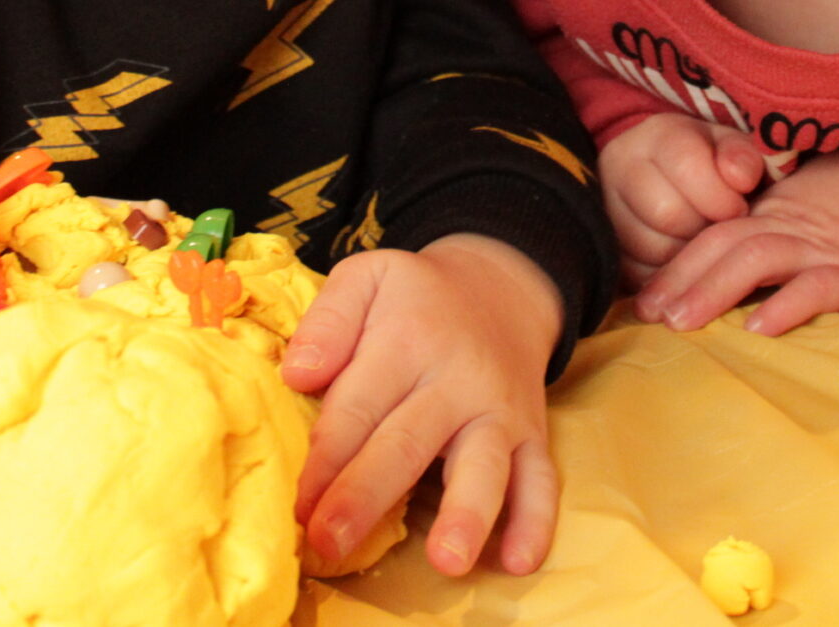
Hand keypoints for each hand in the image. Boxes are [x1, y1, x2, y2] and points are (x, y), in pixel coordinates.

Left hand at [283, 235, 561, 578]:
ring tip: (447, 560)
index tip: (297, 507)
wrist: (501, 288)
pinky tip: (518, 561)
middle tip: (331, 542)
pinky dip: (536, 521)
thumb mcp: (368, 276)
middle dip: (367, 496)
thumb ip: (328, 318)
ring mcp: (499, 411)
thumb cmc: (417, 297)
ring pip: (484, 465)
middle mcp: (456, 380)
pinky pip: (542, 479)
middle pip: (407, 444)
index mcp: (405, 342)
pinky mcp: (533, 434)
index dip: (324, 461)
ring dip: (466, 514)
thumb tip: (297, 375)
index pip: (357, 408)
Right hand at [599, 115, 765, 286]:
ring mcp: (605, 210)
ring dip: (690, 256)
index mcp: (656, 136)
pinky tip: (684, 260)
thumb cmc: (712, 168)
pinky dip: (670, 276)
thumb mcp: (732, 151)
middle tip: (720, 230)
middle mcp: (619, 167)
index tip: (740, 208)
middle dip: (705, 228)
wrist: (674, 185)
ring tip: (702, 243)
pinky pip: (640, 276)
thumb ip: (741, 157)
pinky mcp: (606, 250)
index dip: (722, 197)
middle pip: (666, 212)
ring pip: (652, 248)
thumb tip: (740, 178)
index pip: (687, 166)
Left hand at [633, 153, 838, 336]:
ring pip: (758, 259)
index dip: (677, 264)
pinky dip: (785, 306)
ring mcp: (822, 248)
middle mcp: (790, 227)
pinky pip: (816, 288)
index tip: (644, 299)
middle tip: (651, 314)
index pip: (714, 233)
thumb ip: (764, 242)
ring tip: (685, 323)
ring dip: (715, 290)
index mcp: (773, 215)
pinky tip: (758, 329)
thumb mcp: (805, 222)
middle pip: (725, 244)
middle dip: (683, 279)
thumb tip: (708, 284)